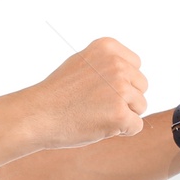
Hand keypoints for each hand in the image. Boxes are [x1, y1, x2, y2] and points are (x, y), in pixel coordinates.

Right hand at [29, 37, 148, 148]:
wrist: (37, 115)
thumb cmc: (57, 94)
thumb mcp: (82, 62)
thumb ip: (107, 63)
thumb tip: (132, 71)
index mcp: (108, 47)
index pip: (136, 66)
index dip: (120, 82)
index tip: (97, 89)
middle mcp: (117, 64)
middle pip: (141, 86)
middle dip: (125, 99)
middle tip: (95, 104)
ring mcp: (120, 89)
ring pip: (140, 107)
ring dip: (123, 115)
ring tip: (95, 114)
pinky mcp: (120, 114)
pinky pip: (136, 126)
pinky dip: (121, 132)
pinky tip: (99, 126)